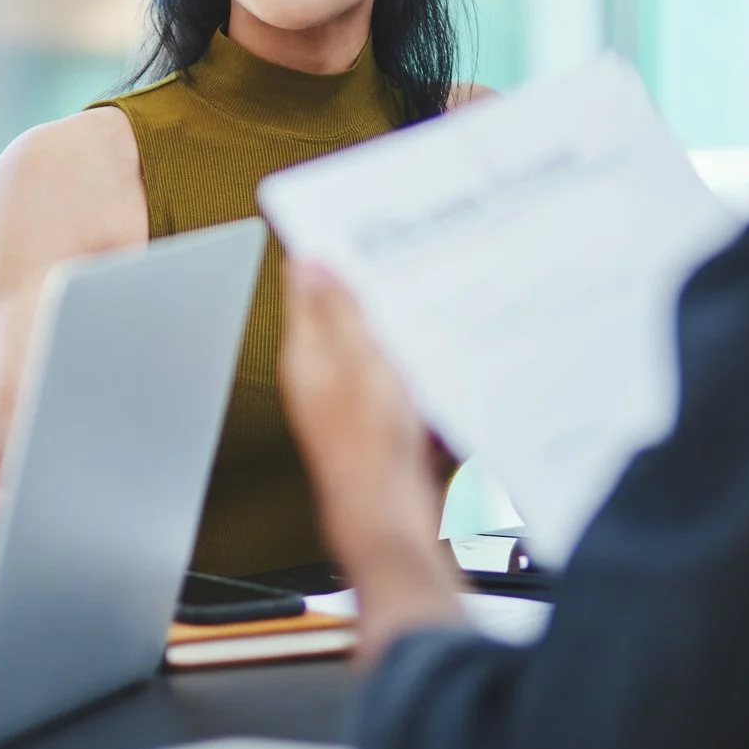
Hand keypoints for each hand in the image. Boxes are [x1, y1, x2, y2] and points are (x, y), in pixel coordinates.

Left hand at [279, 259, 464, 662]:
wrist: (391, 524)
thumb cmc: (371, 450)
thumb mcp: (359, 365)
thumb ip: (337, 314)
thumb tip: (310, 261)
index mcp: (308, 358)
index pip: (310, 290)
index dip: (330, 257)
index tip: (354, 225)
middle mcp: (322, 379)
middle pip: (344, 316)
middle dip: (372, 287)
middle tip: (404, 258)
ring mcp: (350, 404)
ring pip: (374, 347)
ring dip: (399, 327)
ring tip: (428, 303)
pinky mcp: (379, 427)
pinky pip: (398, 381)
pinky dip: (417, 367)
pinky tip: (440, 363)